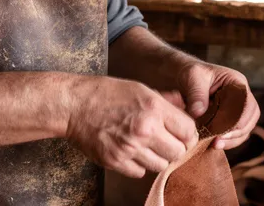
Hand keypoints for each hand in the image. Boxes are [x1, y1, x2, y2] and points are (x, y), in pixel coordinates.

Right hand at [65, 76, 198, 177]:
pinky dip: (139, 165)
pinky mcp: (115, 161)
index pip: (188, 131)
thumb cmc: (108, 93)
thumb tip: (186, 105)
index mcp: (154, 108)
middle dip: (175, 147)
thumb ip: (166, 100)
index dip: (187, 133)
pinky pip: (140, 173)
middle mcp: (144, 129)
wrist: (75, 105)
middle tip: (166, 141)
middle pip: (178, 152)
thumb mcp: (140, 89)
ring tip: (147, 146)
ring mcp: (129, 148)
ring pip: (161, 165)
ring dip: (158, 158)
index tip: (181, 133)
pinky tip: (132, 151)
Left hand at [177, 61, 258, 149]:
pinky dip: (228, 141)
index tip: (222, 130)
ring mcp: (238, 109)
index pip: (247, 103)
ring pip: (246, 128)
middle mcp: (242, 96)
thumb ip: (196, 94)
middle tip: (218, 140)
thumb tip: (199, 113)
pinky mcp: (230, 120)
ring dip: (233, 139)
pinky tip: (215, 144)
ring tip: (215, 144)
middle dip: (236, 132)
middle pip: (250, 118)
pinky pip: (236, 134)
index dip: (238, 119)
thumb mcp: (192, 77)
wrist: (185, 77)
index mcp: (237, 83)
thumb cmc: (191, 74)